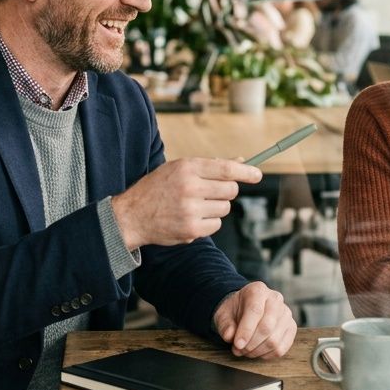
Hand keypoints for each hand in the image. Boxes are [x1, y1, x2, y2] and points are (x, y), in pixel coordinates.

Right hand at [110, 158, 260, 249]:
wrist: (131, 215)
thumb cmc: (157, 188)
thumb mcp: (178, 168)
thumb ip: (209, 165)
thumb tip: (240, 160)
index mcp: (187, 167)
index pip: (226, 168)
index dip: (246, 172)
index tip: (257, 174)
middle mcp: (190, 187)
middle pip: (230, 190)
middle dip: (227, 191)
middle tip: (213, 192)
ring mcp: (191, 209)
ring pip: (224, 208)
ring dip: (216, 207)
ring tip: (195, 206)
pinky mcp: (191, 229)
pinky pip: (216, 225)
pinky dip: (209, 223)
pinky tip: (191, 218)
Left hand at [213, 282, 296, 358]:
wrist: (244, 309)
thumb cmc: (234, 311)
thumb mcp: (223, 314)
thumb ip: (225, 325)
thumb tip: (229, 336)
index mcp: (258, 290)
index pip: (255, 310)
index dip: (246, 330)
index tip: (237, 344)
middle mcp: (275, 299)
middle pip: (267, 326)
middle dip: (250, 343)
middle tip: (238, 349)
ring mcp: (286, 313)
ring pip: (274, 340)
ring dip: (257, 351)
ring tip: (245, 351)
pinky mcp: (291, 327)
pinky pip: (281, 348)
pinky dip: (267, 355)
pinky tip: (257, 352)